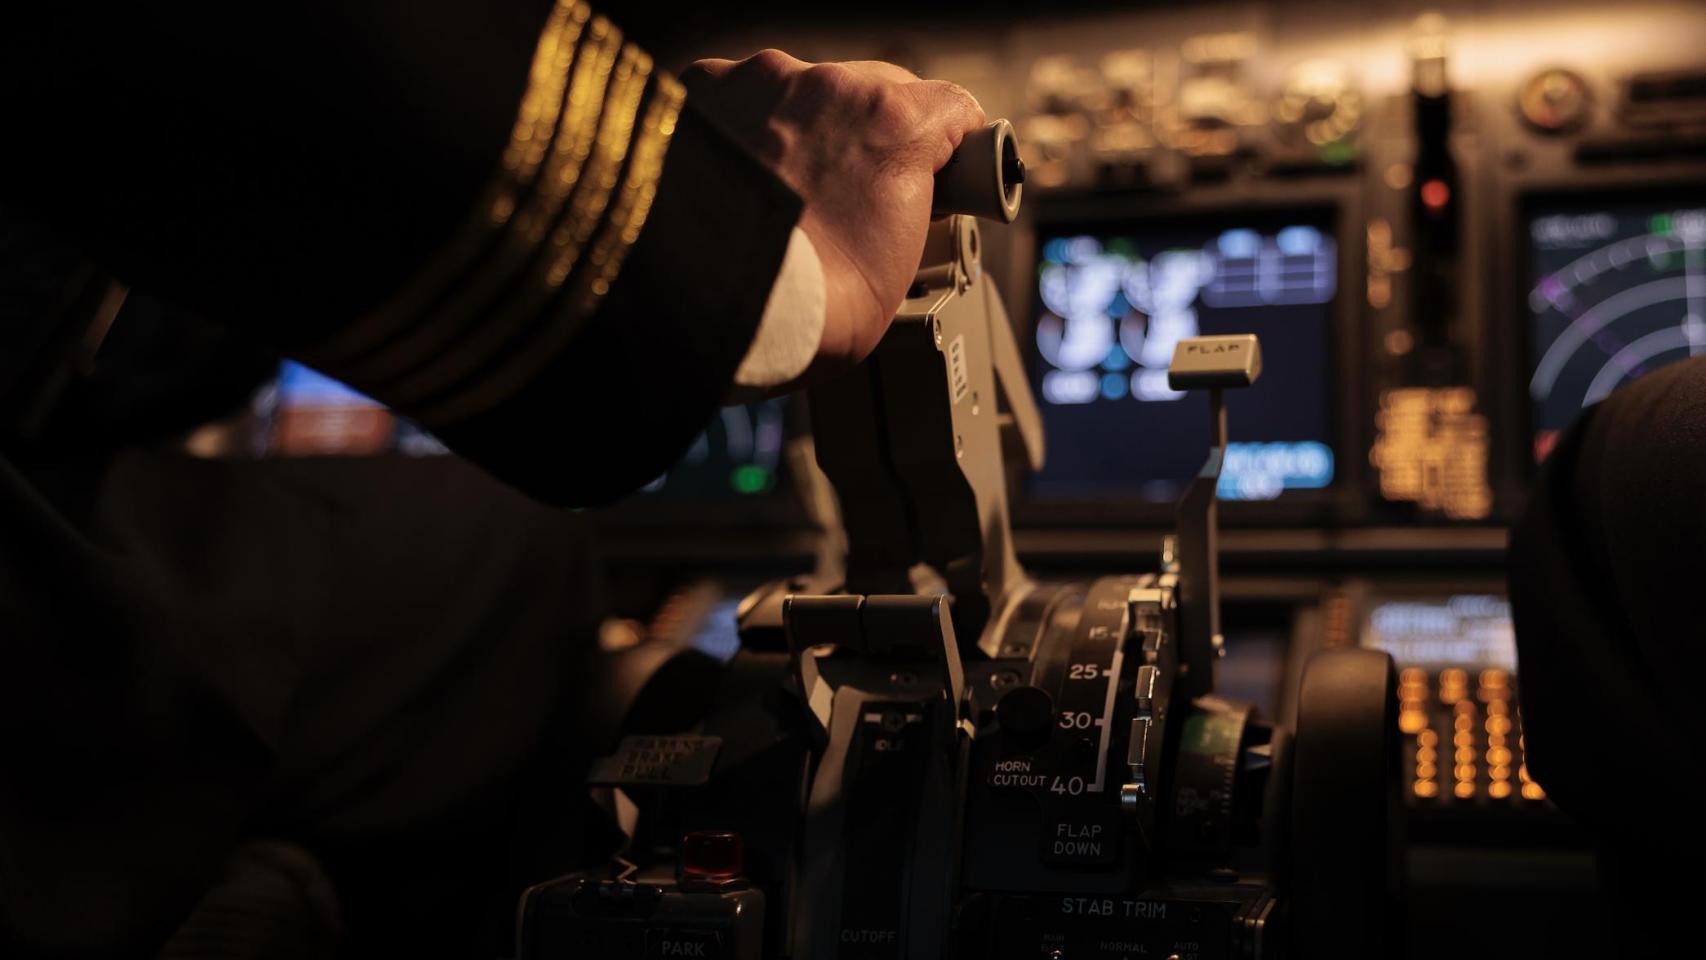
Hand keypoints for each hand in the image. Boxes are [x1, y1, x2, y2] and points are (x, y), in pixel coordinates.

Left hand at [681, 50, 985, 377]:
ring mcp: (760, 85)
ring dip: (803, 135)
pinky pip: (742, 100)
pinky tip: (743, 182)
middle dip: (869, 140)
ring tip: (786, 198)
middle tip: (852, 198)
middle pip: (872, 94)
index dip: (944, 147)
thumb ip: (912, 206)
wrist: (715, 310)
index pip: (948, 108)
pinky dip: (746, 134)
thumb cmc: (808, 308)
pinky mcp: (704, 93)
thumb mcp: (900, 271)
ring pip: (803, 94)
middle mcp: (826, 88)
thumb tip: (893, 200)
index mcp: (890, 123)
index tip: (934, 170)